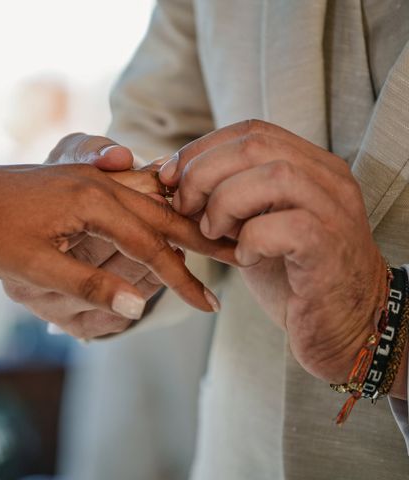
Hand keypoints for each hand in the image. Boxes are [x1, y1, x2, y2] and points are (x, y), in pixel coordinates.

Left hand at [3, 133, 226, 338]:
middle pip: (161, 213)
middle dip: (199, 239)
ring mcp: (88, 176)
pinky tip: (166, 215)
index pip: (150, 245)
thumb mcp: (35, 266)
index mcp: (91, 199)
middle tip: (239, 255)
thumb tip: (139, 308)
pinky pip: (128, 192)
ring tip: (214, 238)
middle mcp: (97, 180)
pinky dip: (153, 208)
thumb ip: (91, 284)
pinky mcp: (77, 179)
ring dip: (180, 221)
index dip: (180, 279)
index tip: (207, 306)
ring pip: (148, 199)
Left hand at [159, 120, 404, 396]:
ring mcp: (334, 211)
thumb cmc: (290, 275)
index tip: (170, 177)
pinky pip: (282, 226)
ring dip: (224, 203)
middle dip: (203, 173)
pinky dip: (249, 240)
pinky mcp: (329, 247)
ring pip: (271, 176)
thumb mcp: (253, 223)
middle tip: (183, 207)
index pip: (252, 131)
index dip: (203, 149)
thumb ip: (228, 196)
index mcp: (311, 165)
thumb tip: (173, 177)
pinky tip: (243, 257)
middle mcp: (329, 179)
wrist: (341, 326)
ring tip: (212, 232)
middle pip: (255, 145)